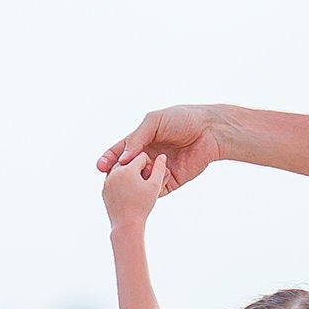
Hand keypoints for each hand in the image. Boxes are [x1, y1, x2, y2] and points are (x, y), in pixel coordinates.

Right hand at [97, 105, 225, 189]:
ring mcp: (160, 169)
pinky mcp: (172, 181)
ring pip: (142, 181)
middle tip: (111, 180)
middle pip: (128, 169)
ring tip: (133, 180)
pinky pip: (158, 189)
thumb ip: (138, 137)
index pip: (121, 151)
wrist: (209, 131)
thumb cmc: (182, 119)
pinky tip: (150, 185)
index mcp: (142, 140)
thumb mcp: (155, 122)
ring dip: (136, 182)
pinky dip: (152, 189)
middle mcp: (149, 156)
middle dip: (119, 175)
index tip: (100, 167)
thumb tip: (123, 158)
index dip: (110, 159)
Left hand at [102, 152, 166, 228]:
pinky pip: (114, 180)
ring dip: (130, 175)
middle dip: (138, 169)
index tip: (151, 179)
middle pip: (130, 161)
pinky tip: (129, 195)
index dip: (150, 166)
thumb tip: (162, 156)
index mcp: (127, 168)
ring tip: (136, 190)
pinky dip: (122, 183)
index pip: (142, 156)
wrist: (126, 225)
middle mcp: (114, 171)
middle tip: (144, 184)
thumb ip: (159, 169)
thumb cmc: (142, 207)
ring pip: (121, 170)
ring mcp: (107, 180)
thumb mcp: (155, 187)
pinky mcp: (104, 189)